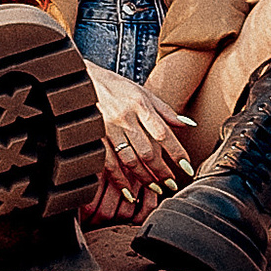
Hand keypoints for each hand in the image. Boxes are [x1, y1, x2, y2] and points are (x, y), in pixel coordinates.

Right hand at [82, 66, 192, 225]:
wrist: (82, 79)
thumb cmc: (118, 87)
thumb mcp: (144, 93)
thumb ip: (166, 111)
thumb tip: (188, 125)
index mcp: (140, 105)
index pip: (163, 133)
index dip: (176, 152)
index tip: (187, 168)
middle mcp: (125, 117)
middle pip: (147, 150)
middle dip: (162, 171)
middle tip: (172, 184)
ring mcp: (107, 128)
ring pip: (129, 159)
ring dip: (143, 178)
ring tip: (155, 189)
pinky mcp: (93, 137)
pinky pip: (107, 163)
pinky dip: (119, 179)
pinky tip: (128, 191)